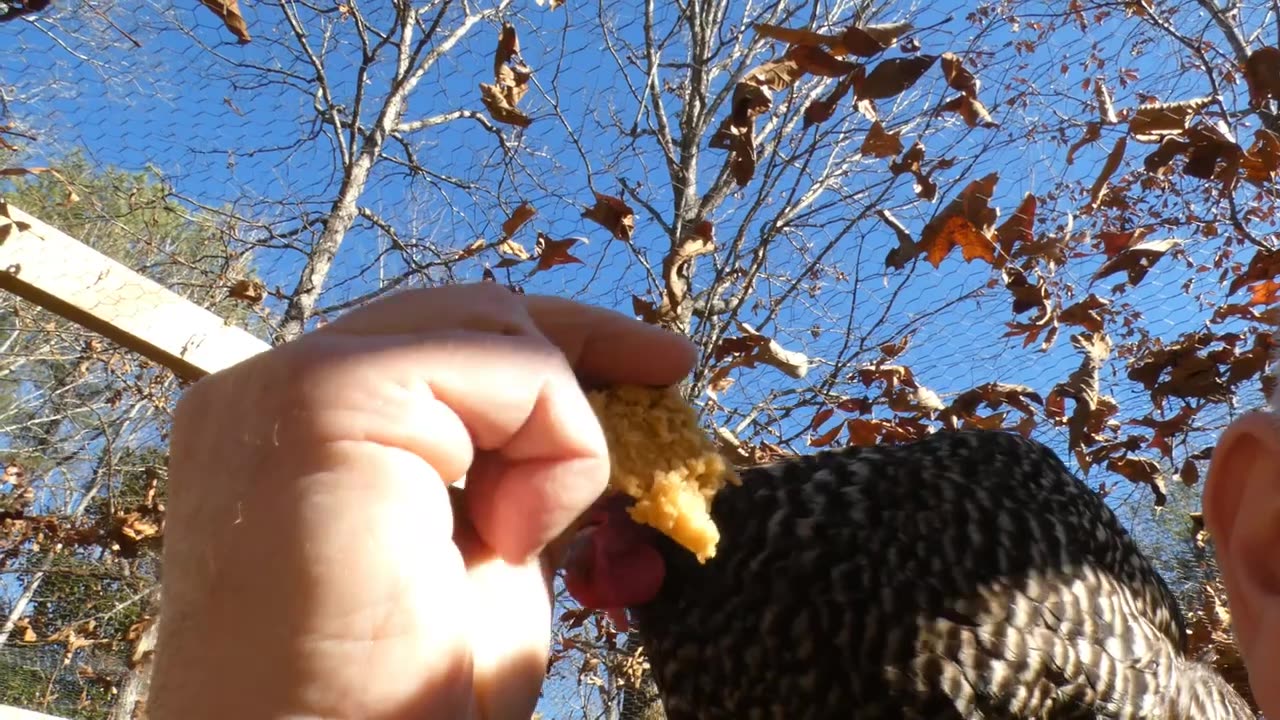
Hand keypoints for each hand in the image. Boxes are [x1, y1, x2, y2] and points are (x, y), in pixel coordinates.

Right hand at [149, 283, 695, 718]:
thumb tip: (583, 415)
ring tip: (530, 533)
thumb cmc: (396, 696)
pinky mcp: (326, 399)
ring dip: (556, 425)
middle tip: (669, 371)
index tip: (655, 360)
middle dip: (580, 347)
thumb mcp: (483, 557)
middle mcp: (273, 389)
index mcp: (299, 428)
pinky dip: (553, 440)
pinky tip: (518, 533)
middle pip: (466, 313)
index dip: (554, 339)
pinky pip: (499, 365)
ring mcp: (288, 385)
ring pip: (487, 326)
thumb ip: (509, 472)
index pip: (439, 339)